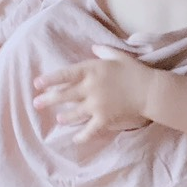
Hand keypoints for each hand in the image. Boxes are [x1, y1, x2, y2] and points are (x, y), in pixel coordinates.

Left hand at [33, 45, 152, 141]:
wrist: (149, 90)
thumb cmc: (135, 71)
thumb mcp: (119, 56)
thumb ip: (104, 51)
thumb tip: (94, 47)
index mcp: (91, 70)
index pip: (64, 74)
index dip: (49, 79)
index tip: (36, 84)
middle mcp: (90, 88)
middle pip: (63, 95)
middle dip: (47, 100)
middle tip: (36, 104)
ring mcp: (96, 104)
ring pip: (73, 113)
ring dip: (64, 117)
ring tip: (58, 120)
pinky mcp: (104, 118)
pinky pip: (89, 130)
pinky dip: (81, 136)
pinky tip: (75, 139)